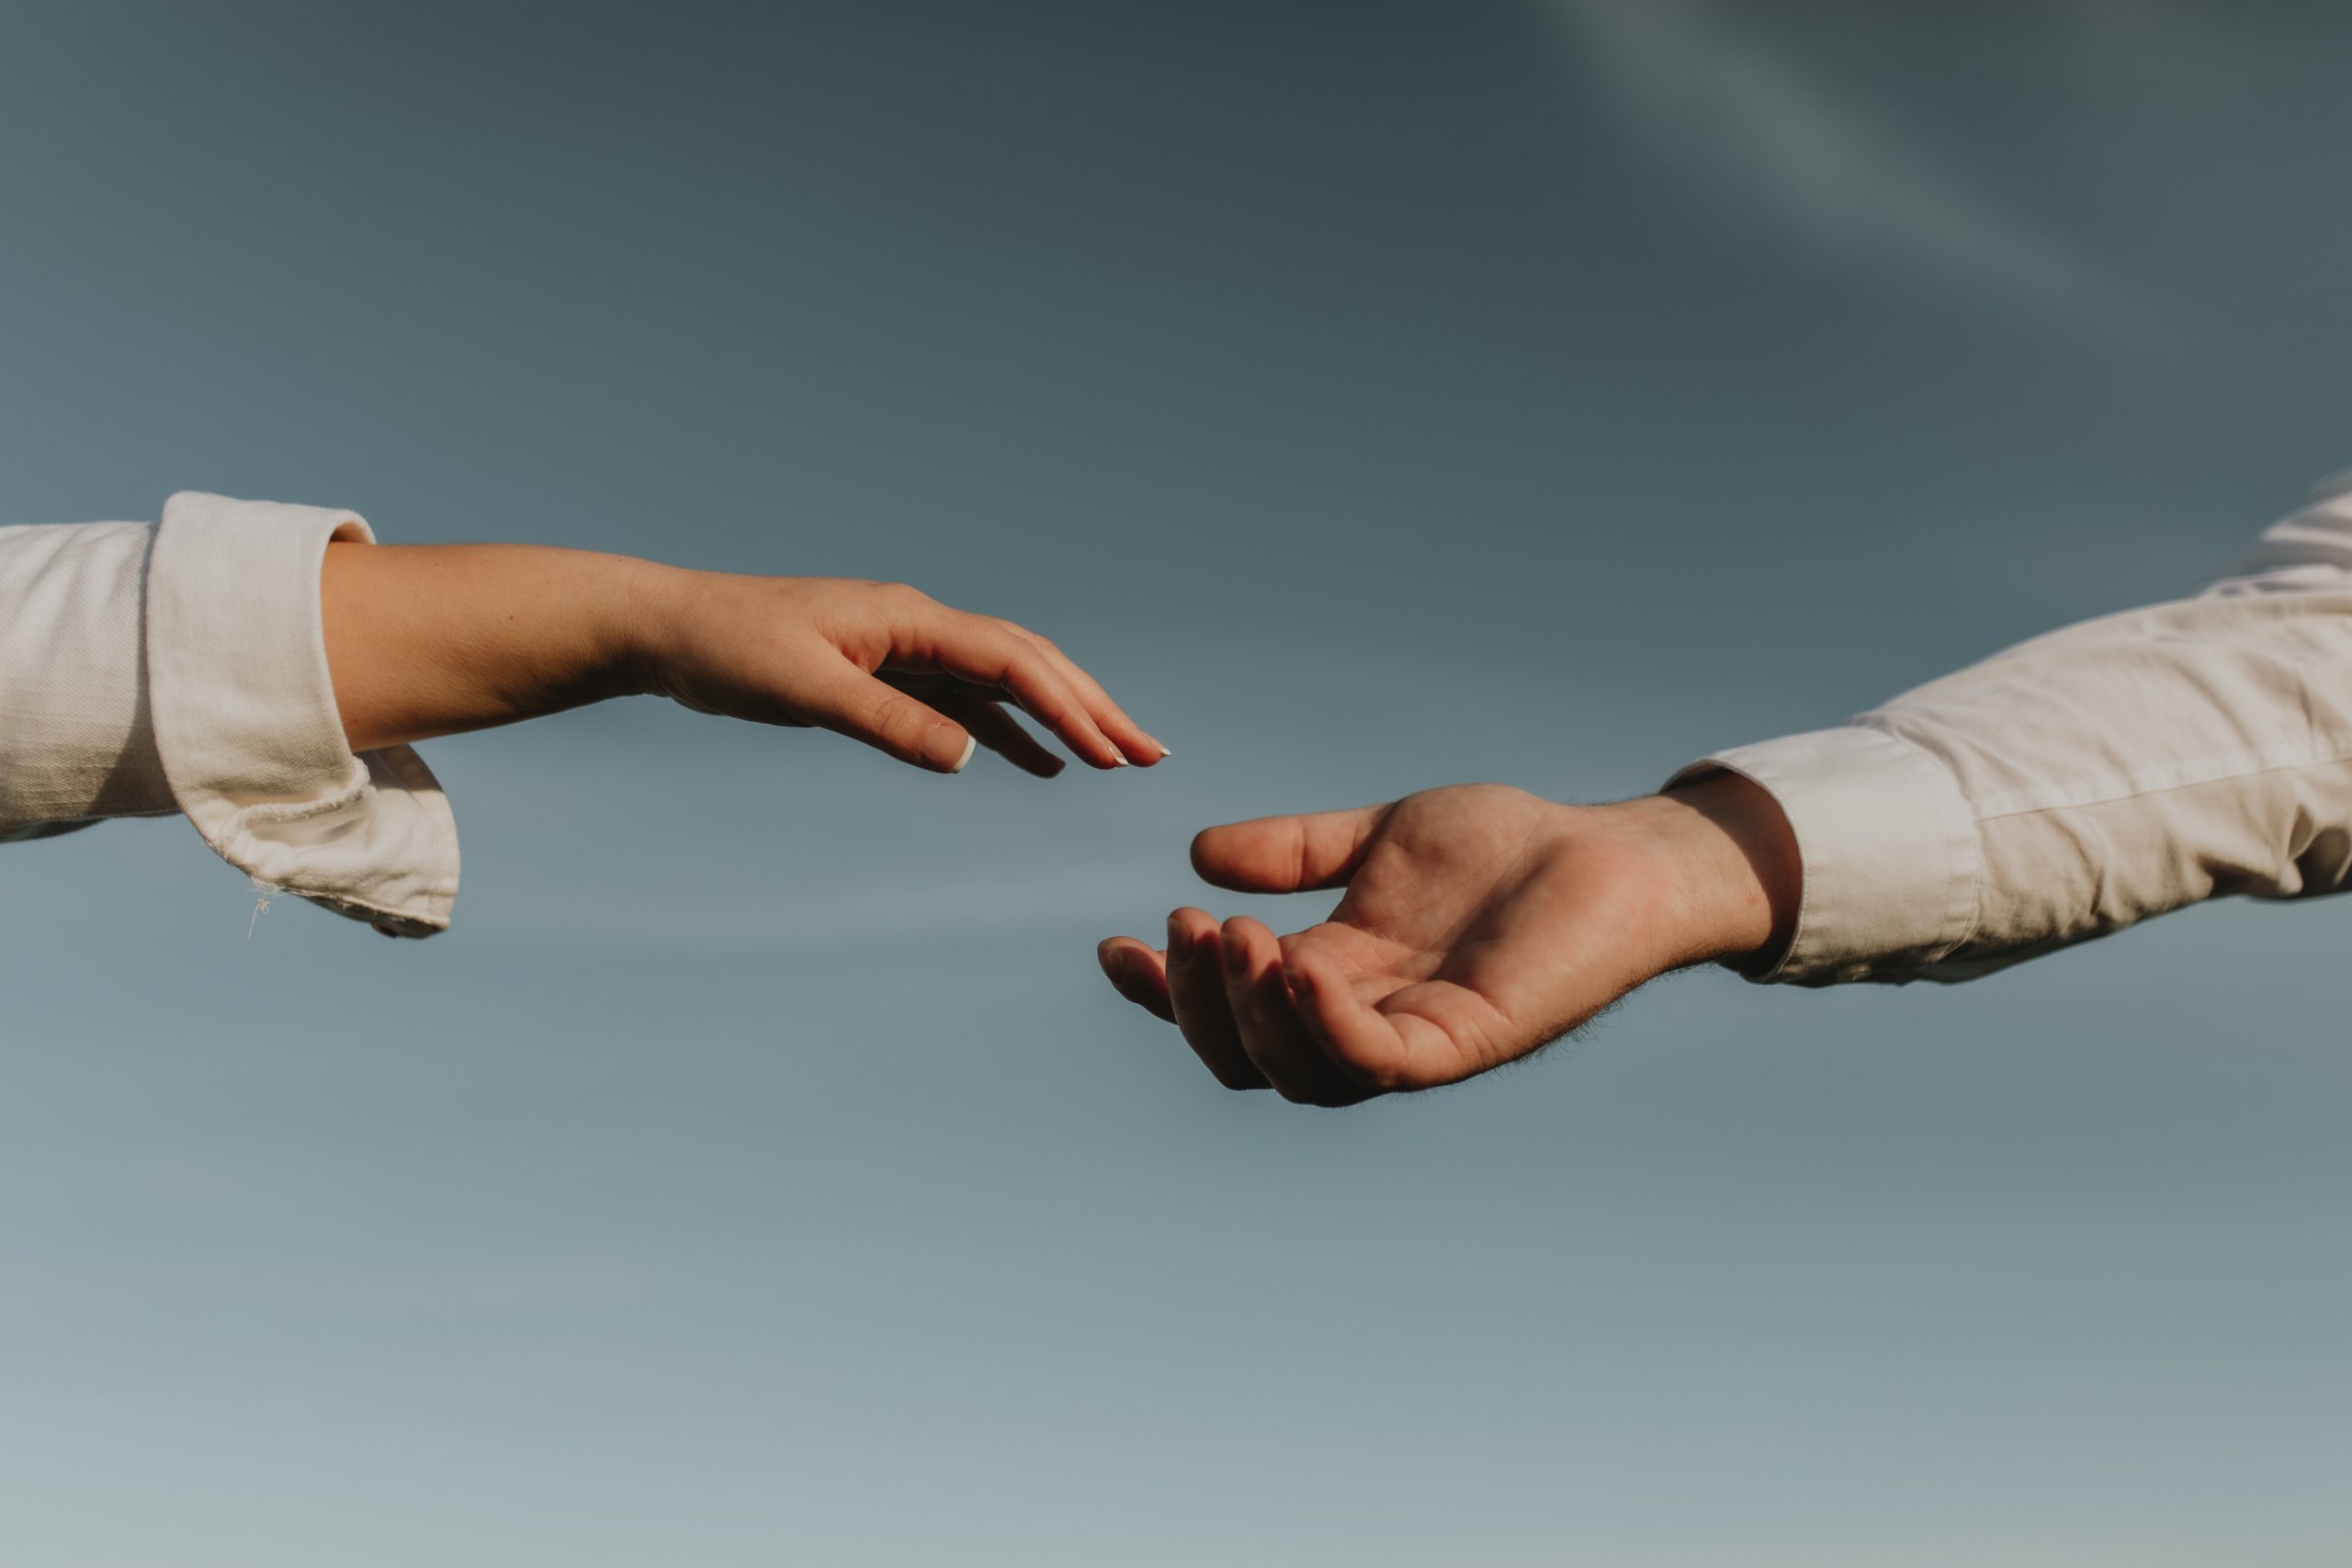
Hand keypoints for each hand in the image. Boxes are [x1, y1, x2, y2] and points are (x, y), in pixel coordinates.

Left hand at [631, 569, 1164, 774]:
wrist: (666, 629)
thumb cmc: (726, 649)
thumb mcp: (805, 690)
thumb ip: (888, 723)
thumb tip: (971, 755)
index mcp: (908, 617)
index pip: (1011, 660)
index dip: (1069, 706)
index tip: (1114, 752)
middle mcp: (917, 624)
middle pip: (1027, 662)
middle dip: (1092, 706)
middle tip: (1150, 755)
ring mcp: (903, 647)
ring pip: (1003, 681)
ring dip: (1061, 717)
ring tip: (1117, 758)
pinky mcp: (882, 671)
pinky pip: (964, 701)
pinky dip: (1008, 729)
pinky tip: (1037, 763)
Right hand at [1096, 774, 1797, 1104]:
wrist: (1612, 855)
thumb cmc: (1506, 850)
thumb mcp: (1376, 838)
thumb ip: (1295, 850)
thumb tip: (1198, 855)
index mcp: (1330, 980)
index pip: (1226, 1013)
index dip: (1162, 994)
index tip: (1113, 947)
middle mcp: (1361, 1022)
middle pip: (1246, 1059)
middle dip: (1195, 1004)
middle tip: (1186, 928)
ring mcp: (1410, 1041)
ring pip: (1299, 1072)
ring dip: (1248, 1014)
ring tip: (1235, 937)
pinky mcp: (1464, 1043)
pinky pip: (1377, 1062)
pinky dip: (1326, 1024)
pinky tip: (1299, 964)